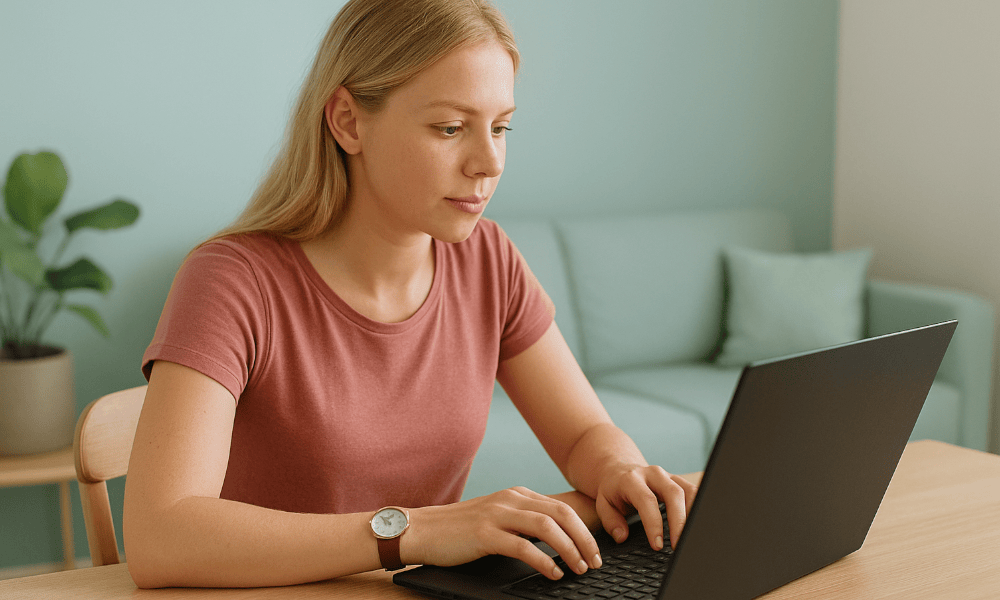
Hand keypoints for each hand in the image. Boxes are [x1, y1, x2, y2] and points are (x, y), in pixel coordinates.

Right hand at [401, 487, 602, 579]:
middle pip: (561, 514)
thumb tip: (556, 538)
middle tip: (595, 561)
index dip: (584, 529)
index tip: (595, 550)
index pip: (561, 508)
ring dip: (569, 549)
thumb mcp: (497, 516)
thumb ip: (523, 521)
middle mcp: (510, 500)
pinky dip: (544, 561)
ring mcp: (497, 515)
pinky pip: (522, 547)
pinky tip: (553, 573)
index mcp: (517, 495)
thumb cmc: (461, 529)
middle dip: (584, 539)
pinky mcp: (484, 534)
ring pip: (546, 527)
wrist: (423, 529)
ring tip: (579, 568)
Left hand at [594, 463, 697, 550]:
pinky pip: (693, 491)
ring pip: (688, 491)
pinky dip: (697, 507)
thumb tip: (621, 536)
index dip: (654, 524)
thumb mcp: (603, 504)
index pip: (647, 500)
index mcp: (632, 479)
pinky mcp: (677, 480)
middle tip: (677, 545)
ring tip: (689, 536)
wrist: (620, 470)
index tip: (657, 544)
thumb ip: (610, 521)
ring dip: (692, 514)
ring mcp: (667, 475)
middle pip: (673, 493)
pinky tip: (694, 524)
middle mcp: (652, 474)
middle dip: (679, 521)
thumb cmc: (613, 490)